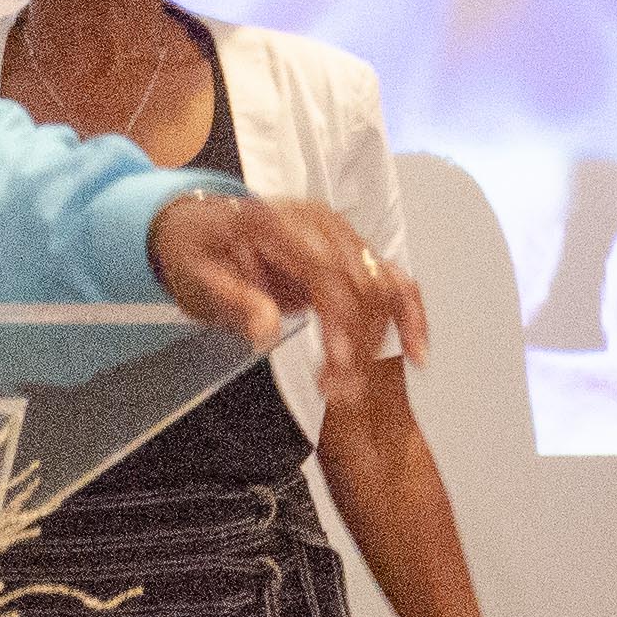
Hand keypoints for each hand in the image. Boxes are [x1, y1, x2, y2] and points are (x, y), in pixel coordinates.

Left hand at [146, 194, 425, 415]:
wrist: (204, 224)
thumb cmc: (199, 251)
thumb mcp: (202, 276)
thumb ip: (237, 302)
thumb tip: (268, 332)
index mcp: (279, 222)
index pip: (324, 273)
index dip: (338, 323)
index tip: (340, 367)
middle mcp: (320, 221)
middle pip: (360, 283)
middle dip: (359, 342)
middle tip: (345, 395)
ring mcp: (342, 233)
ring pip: (383, 286)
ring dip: (383, 339)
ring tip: (359, 389)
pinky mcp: (354, 250)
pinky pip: (393, 281)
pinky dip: (411, 316)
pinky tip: (417, 353)